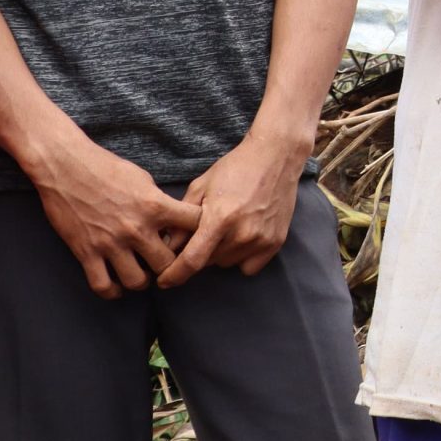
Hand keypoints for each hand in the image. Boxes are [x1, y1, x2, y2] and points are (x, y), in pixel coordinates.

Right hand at [27, 131, 199, 299]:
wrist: (64, 166)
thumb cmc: (105, 166)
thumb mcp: (143, 178)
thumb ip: (159, 202)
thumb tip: (172, 221)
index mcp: (155, 206)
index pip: (195, 226)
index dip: (200, 233)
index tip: (194, 237)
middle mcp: (136, 228)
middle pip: (168, 264)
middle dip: (170, 266)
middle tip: (164, 264)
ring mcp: (110, 243)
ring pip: (138, 281)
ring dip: (142, 280)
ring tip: (141, 273)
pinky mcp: (86, 252)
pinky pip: (103, 285)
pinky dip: (112, 291)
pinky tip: (116, 285)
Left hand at [160, 126, 305, 286]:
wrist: (276, 157)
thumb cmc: (235, 168)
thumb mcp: (200, 187)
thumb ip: (182, 220)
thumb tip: (167, 247)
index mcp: (220, 218)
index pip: (192, 260)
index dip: (174, 275)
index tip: (164, 282)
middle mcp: (242, 233)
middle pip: (208, 262)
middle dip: (199, 252)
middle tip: (203, 231)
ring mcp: (261, 240)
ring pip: (227, 263)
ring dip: (220, 253)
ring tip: (225, 228)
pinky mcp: (276, 243)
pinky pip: (248, 267)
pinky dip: (240, 257)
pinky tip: (241, 237)